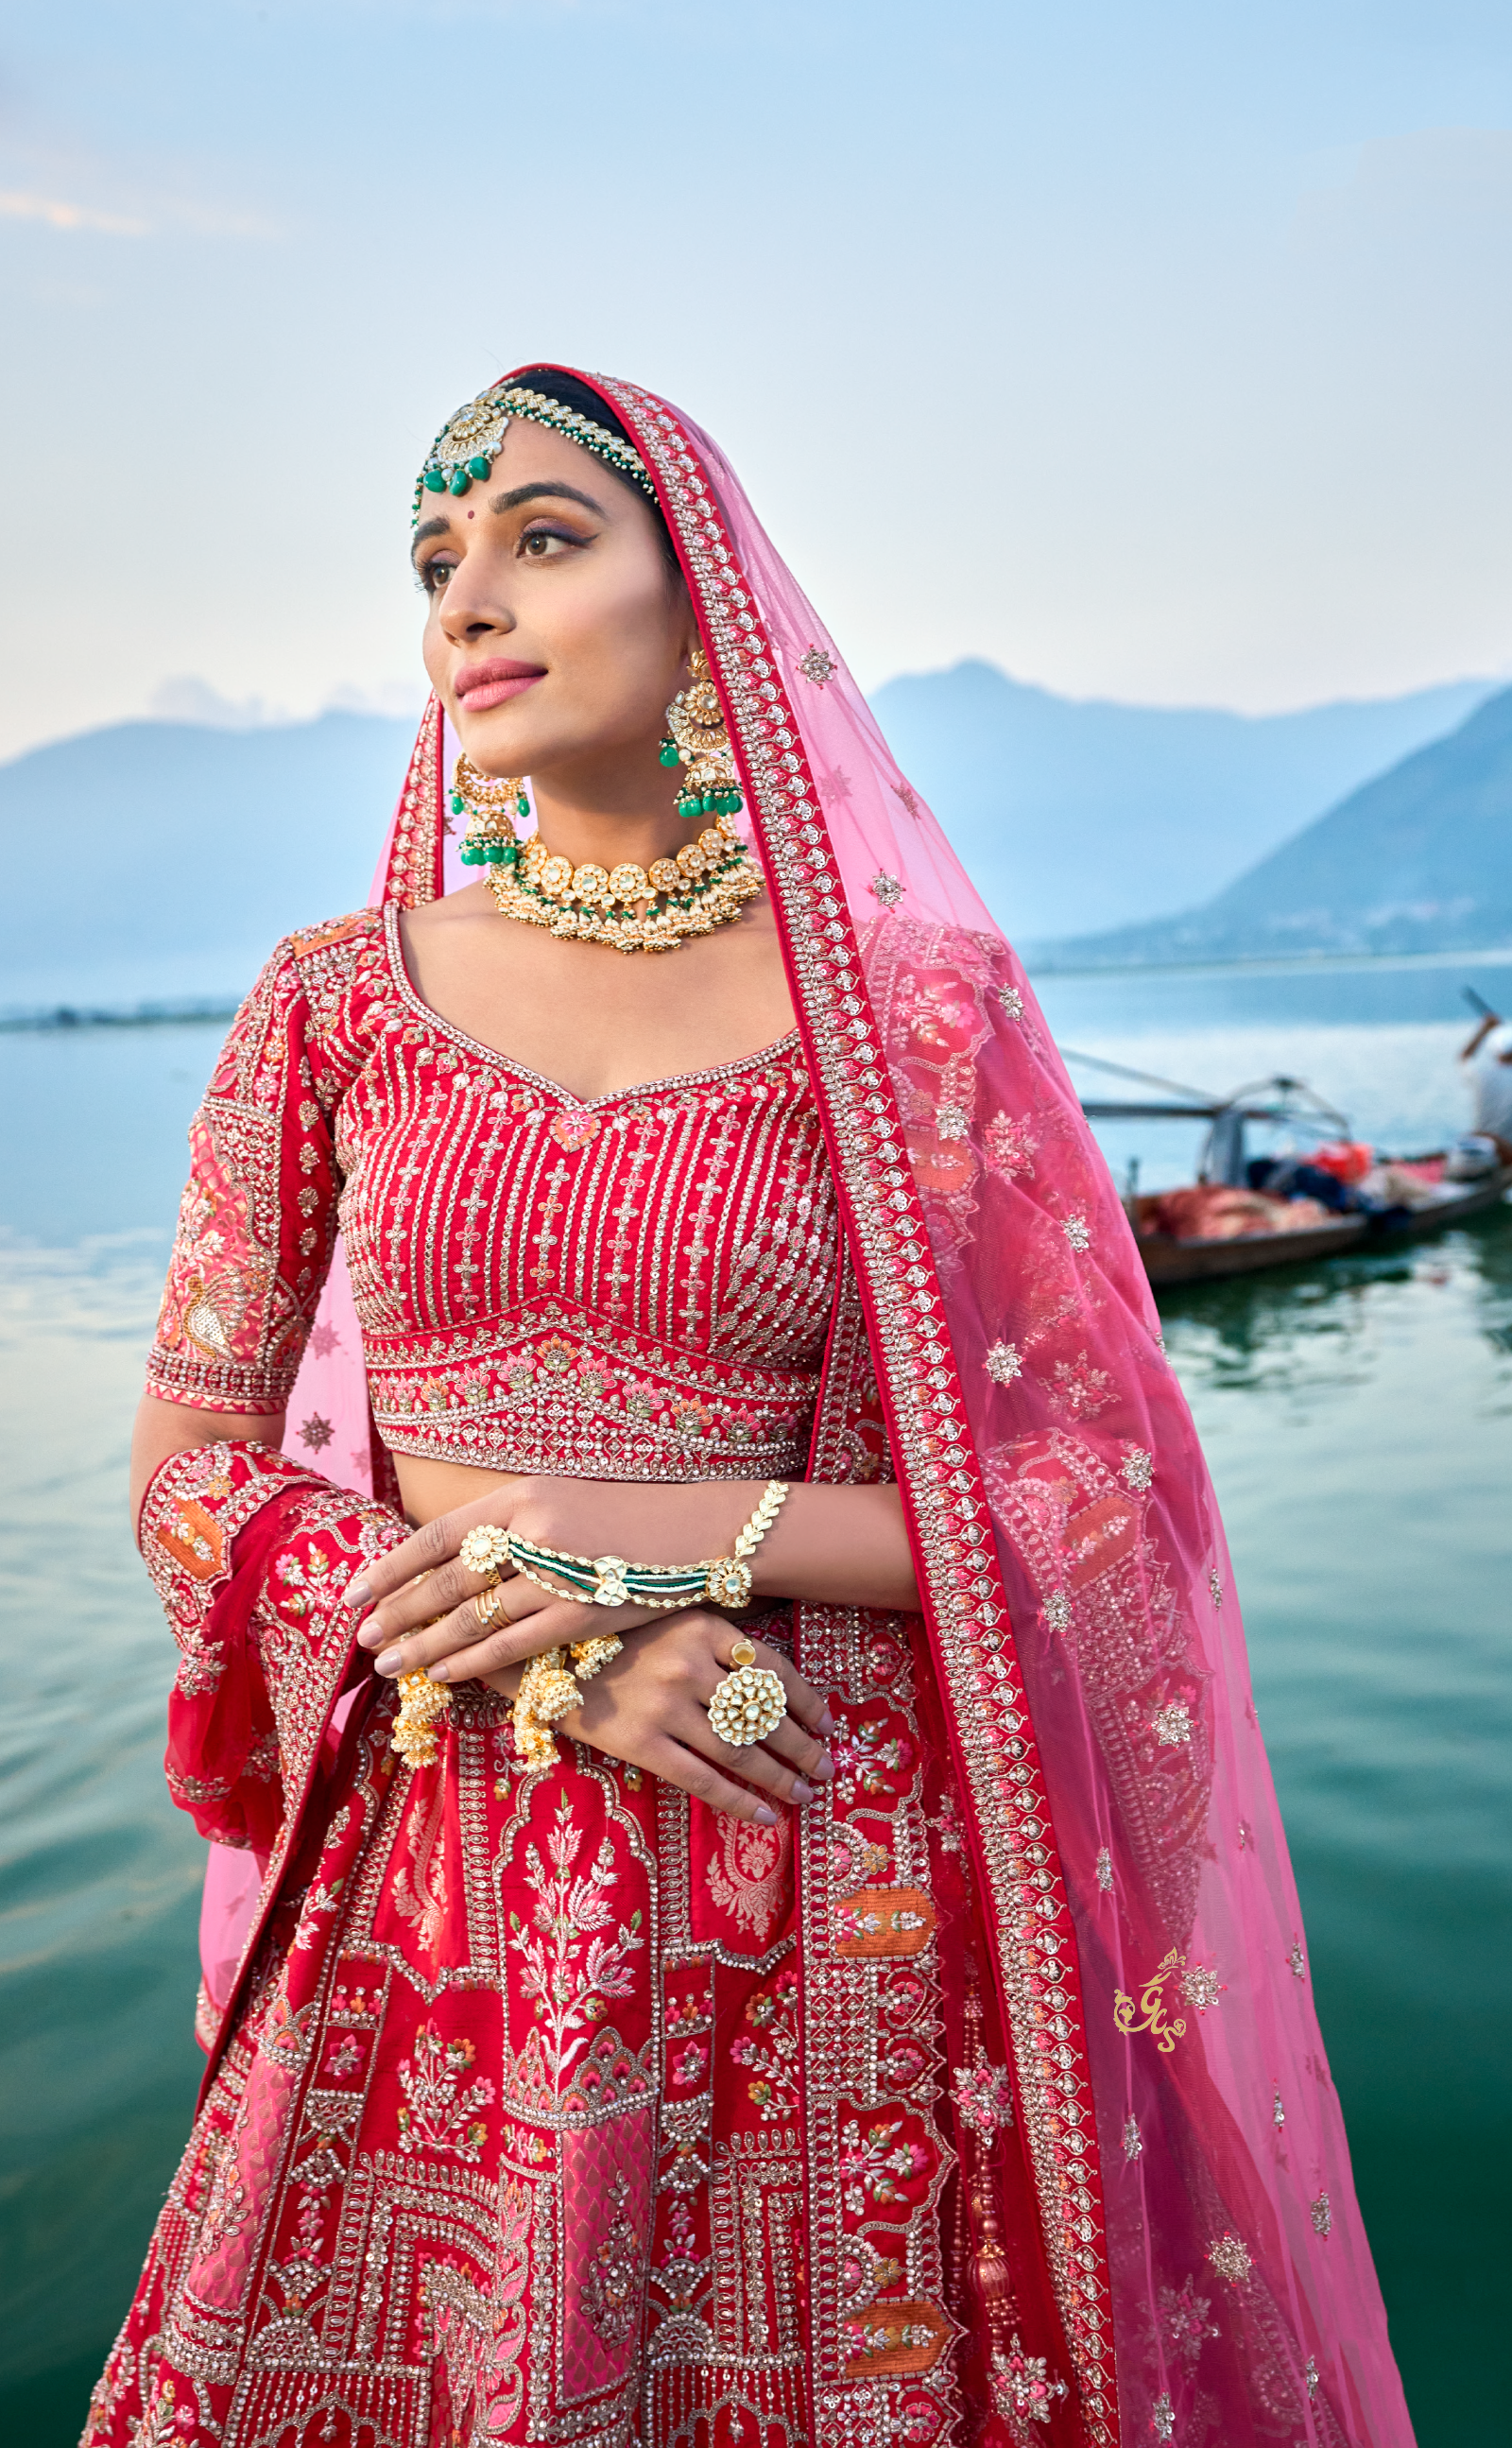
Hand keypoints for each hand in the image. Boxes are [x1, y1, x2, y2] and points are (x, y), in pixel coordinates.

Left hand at [346, 1474, 765, 1684]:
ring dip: (426, 1644)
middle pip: (447, 1580)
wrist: (700, 1531)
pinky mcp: (585, 1611)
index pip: (437, 1535)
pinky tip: (446, 1674)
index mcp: (521, 1495)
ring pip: (474, 1618)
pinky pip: (515, 1645)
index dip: (391, 1567)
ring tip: (390, 1663)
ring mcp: (559, 1573)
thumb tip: (450, 1556)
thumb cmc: (627, 1517)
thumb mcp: (562, 1499)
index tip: (356, 1593)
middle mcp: (533, 1529)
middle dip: (400, 1612)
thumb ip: (509, 1523)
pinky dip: (474, 1663)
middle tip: (364, 1638)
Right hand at [495, 1606, 834, 1825]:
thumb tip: (778, 1688)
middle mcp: (689, 1664)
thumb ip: (718, 1643)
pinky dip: (738, 1801)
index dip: (807, 1701)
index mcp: (703, 1626)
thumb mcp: (671, 1619)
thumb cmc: (616, 1638)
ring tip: (803, 1793)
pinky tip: (763, 1814)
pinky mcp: (641, 1743)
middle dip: (803, 1747)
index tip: (827, 1724)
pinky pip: (702, 1780)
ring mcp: (665, 1706)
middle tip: (826, 1769)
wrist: (542, 1658)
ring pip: (740, 1751)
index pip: (775, 1668)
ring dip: (780, 1777)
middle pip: (765, 1714)